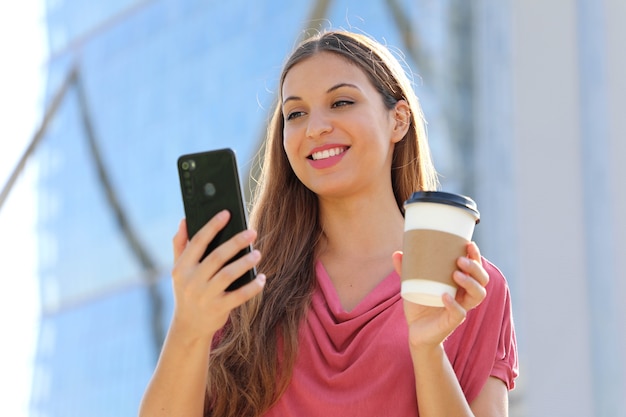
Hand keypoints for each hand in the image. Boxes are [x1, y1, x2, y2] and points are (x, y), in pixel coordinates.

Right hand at [170, 210, 265, 341]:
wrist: (189, 326)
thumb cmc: (187, 291)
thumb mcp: (179, 270)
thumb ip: (180, 245)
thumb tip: (184, 220)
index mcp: (182, 268)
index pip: (197, 242)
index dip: (212, 226)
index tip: (227, 213)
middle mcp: (192, 281)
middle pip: (216, 257)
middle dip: (235, 243)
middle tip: (252, 233)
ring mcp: (205, 296)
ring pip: (228, 275)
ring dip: (244, 263)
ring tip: (257, 253)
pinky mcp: (218, 309)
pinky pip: (239, 296)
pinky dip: (252, 287)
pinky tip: (262, 278)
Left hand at [392, 242, 488, 349]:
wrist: (415, 332)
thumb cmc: (419, 305)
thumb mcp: (412, 285)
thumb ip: (405, 270)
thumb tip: (397, 253)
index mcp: (459, 285)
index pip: (475, 269)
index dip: (476, 256)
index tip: (469, 244)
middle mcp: (464, 296)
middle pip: (482, 280)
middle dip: (475, 268)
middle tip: (460, 260)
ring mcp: (460, 309)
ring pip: (478, 295)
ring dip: (470, 283)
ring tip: (456, 274)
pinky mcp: (451, 322)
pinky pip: (459, 314)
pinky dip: (454, 304)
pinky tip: (445, 296)